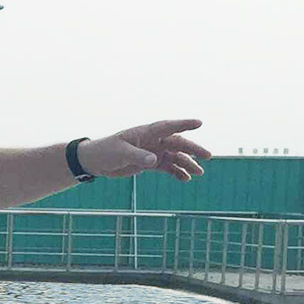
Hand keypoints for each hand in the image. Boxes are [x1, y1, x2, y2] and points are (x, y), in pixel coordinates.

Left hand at [78, 119, 211, 180]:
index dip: (184, 124)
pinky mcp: (149, 163)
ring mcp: (152, 151)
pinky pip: (167, 167)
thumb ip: (138, 156)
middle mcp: (152, 140)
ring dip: (187, 163)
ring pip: (175, 156)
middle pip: (177, 143)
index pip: (168, 126)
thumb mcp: (121, 153)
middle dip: (192, 149)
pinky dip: (177, 172)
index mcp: (146, 132)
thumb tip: (155, 160)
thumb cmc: (106, 151)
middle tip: (208, 156)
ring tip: (199, 173)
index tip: (199, 123)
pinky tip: (185, 179)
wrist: (96, 161)